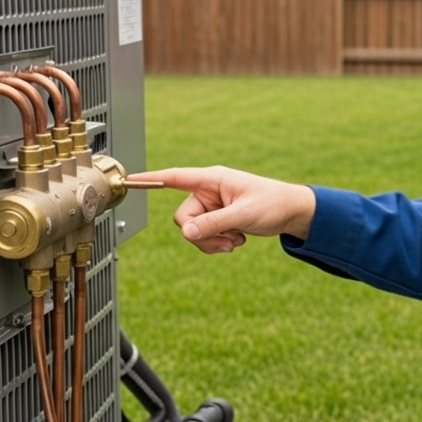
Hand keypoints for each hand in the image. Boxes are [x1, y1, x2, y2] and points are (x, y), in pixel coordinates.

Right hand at [128, 166, 315, 253]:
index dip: (151, 179)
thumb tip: (186, 233)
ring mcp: (212, 207)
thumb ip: (214, 224)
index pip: (175, 177)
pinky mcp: (217, 220)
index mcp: (213, 179)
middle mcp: (209, 192)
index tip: (129, 180)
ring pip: (193, 231)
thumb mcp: (244, 215)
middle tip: (228, 239)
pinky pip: (203, 237)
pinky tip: (237, 240)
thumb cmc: (273, 204)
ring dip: (212, 241)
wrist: (292, 214)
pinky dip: (218, 243)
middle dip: (203, 234)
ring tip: (236, 240)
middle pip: (183, 218)